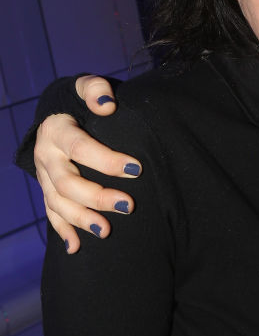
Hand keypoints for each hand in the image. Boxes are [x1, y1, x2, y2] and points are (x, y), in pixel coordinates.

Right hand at [34, 76, 141, 252]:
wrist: (56, 114)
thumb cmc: (80, 101)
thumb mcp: (85, 87)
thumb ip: (96, 90)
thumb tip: (107, 105)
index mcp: (57, 132)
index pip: (80, 148)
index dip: (107, 160)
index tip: (136, 169)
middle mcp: (47, 157)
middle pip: (68, 182)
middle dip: (97, 197)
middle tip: (127, 206)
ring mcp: (45, 177)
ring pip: (58, 203)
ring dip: (81, 219)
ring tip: (106, 231)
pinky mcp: (47, 191)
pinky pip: (51, 214)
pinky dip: (63, 232)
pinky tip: (76, 248)